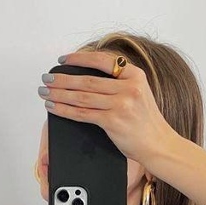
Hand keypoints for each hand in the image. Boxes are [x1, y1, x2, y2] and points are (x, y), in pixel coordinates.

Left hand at [38, 50, 178, 170]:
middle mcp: (128, 87)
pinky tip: (54, 107)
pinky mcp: (113, 121)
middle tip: (47, 78)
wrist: (160, 146)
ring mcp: (121, 104)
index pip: (101, 60)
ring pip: (82, 96)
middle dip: (62, 79)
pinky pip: (83, 113)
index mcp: (135, 76)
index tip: (64, 60)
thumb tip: (87, 81)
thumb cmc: (148, 124)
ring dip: (59, 94)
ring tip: (45, 92)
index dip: (79, 58)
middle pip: (87, 80)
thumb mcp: (139, 94)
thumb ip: (119, 85)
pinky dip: (65, 110)